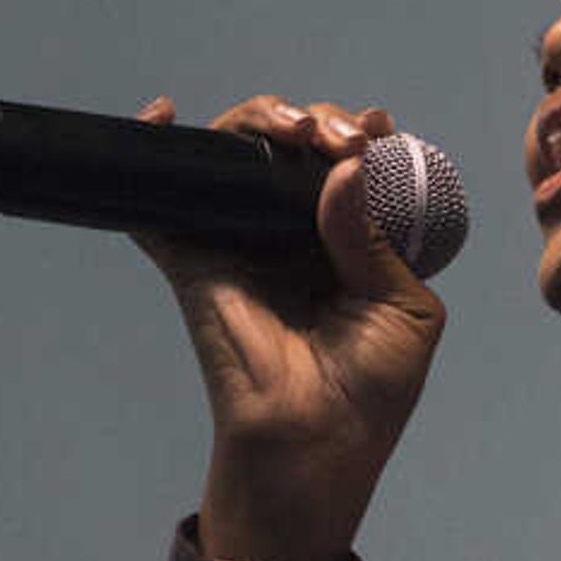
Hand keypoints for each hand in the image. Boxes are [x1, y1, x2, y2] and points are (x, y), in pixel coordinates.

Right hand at [129, 92, 447, 560]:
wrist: (314, 443)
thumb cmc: (370, 389)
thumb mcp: (402, 309)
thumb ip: (374, 237)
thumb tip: (346, 167)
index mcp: (354, 238)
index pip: (353, 163)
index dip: (360, 135)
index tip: (373, 131)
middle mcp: (296, 229)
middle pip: (294, 144)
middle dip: (315, 122)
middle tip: (333, 139)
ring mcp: (242, 237)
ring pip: (238, 151)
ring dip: (260, 119)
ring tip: (291, 129)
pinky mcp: (193, 256)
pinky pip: (163, 196)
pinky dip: (157, 148)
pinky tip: (164, 116)